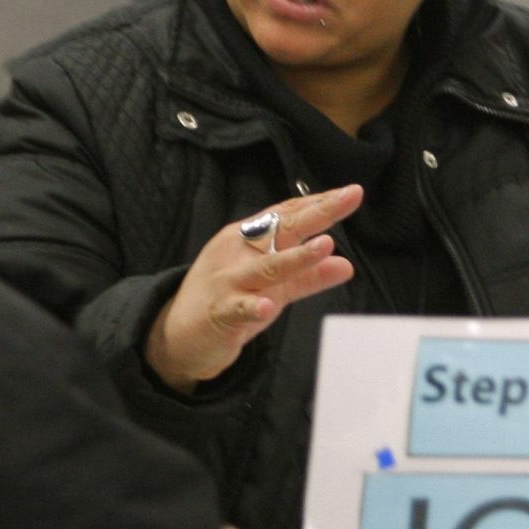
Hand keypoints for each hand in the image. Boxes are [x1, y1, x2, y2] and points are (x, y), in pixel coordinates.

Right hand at [146, 185, 361, 391]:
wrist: (178, 335)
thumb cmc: (229, 301)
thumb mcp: (274, 286)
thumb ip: (308, 277)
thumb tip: (347, 265)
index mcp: (248, 238)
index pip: (287, 214)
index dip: (319, 202)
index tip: (350, 193)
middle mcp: (238, 251)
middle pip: (281, 229)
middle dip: (316, 214)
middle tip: (347, 198)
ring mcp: (227, 280)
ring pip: (266, 266)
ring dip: (297, 257)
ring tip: (325, 245)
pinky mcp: (219, 311)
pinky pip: (237, 308)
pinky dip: (252, 306)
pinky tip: (267, 306)